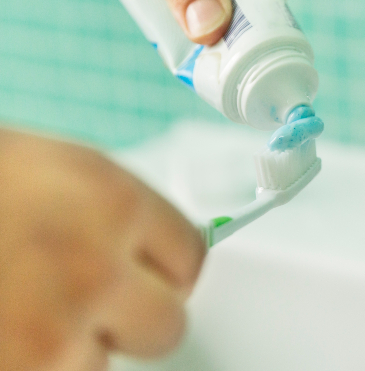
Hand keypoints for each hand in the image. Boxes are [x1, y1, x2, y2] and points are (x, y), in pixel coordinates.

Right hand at [0, 129, 205, 370]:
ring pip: (100, 368)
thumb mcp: (36, 170)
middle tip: (79, 307)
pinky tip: (6, 334)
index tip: (145, 275)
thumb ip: (97, 215)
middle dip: (128, 321)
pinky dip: (29, 367)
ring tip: (13, 313)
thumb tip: (134, 254)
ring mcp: (50, 336)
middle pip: (166, 324)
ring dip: (65, 353)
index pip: (189, 256)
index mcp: (106, 199)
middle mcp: (92, 267)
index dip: (161, 269)